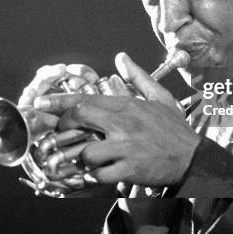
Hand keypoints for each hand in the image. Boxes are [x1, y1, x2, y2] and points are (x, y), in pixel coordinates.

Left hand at [32, 52, 200, 186]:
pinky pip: (100, 175)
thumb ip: (138, 77)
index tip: (39, 102)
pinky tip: (100, 173)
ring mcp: (126, 148)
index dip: (59, 101)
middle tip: (59, 132)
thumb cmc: (174, 129)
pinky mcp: (130, 170)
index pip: (86, 99)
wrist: (193, 157)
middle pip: (80, 117)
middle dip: (63, 126)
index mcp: (127, 106)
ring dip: (81, 156)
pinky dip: (95, 176)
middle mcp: (123, 125)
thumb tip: (122, 57)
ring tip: (86, 157)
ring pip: (86, 151)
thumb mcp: (160, 97)